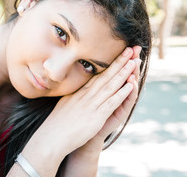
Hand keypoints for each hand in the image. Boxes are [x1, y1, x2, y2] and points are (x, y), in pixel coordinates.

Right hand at [22, 47, 139, 175]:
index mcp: (79, 92)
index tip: (119, 54)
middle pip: (106, 75)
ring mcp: (91, 104)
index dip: (110, 64)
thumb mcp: (64, 105)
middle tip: (131, 49)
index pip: (97, 75)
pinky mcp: (96, 116)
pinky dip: (122, 93)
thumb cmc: (56, 124)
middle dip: (120, 62)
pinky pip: (111, 102)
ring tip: (135, 61)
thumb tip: (75, 93)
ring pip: (111, 85)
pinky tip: (131, 85)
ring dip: (124, 73)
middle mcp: (86, 95)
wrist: (52, 137)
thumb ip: (73, 98)